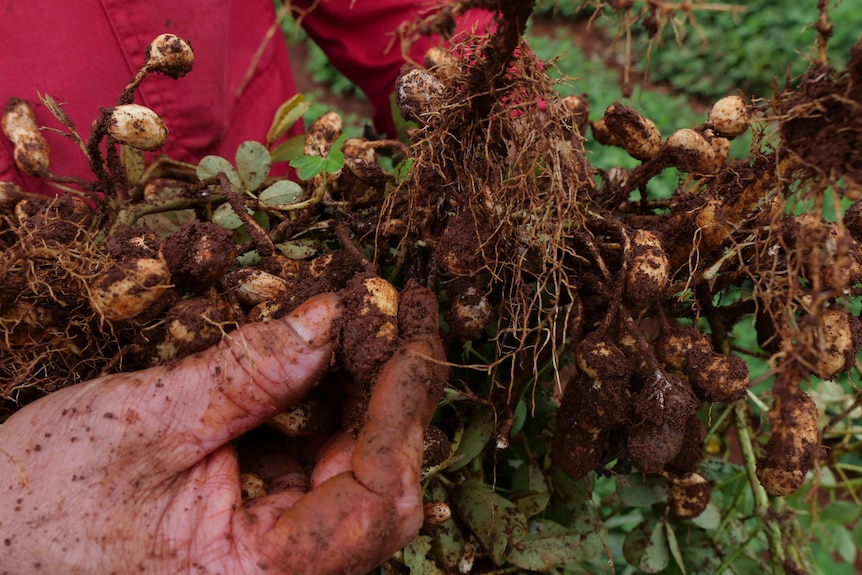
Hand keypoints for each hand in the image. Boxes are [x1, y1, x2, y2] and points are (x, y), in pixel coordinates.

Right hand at [0, 291, 444, 573]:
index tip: (409, 335)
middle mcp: (279, 571)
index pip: (375, 502)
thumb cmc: (36, 503)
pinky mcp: (258, 521)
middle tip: (388, 315)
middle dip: (389, 394)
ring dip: (358, 392)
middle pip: (378, 484)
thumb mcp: (140, 425)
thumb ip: (245, 374)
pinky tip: (312, 356)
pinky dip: (318, 405)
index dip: (403, 413)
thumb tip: (328, 318)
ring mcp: (272, 548)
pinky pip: (312, 462)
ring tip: (354, 323)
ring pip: (352, 468)